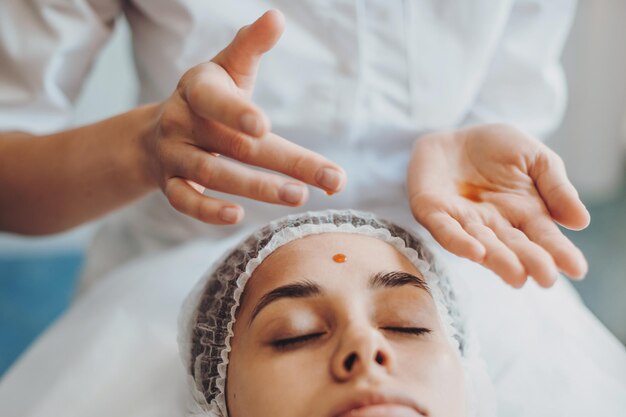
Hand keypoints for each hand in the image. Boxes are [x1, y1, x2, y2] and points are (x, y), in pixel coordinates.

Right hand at [144, 10, 345, 223]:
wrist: (157, 132)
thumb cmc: (208, 98)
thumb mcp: (226, 69)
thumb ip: (250, 47)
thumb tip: (276, 17)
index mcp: (197, 89)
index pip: (214, 99)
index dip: (236, 112)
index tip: (264, 126)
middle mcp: (182, 122)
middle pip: (234, 145)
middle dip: (284, 162)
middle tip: (329, 179)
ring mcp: (174, 156)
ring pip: (213, 174)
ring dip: (256, 188)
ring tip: (298, 195)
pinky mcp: (171, 186)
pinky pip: (184, 202)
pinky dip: (208, 211)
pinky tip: (237, 216)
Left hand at [407, 124, 589, 287]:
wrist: (452, 136)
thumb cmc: (497, 149)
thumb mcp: (536, 158)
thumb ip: (556, 187)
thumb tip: (581, 222)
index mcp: (524, 213)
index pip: (544, 237)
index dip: (559, 252)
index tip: (577, 269)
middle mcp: (495, 224)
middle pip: (514, 247)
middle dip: (530, 262)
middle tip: (547, 279)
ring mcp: (463, 221)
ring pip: (482, 244)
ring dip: (498, 260)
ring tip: (516, 276)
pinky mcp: (433, 212)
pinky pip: (445, 230)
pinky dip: (458, 242)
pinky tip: (476, 252)